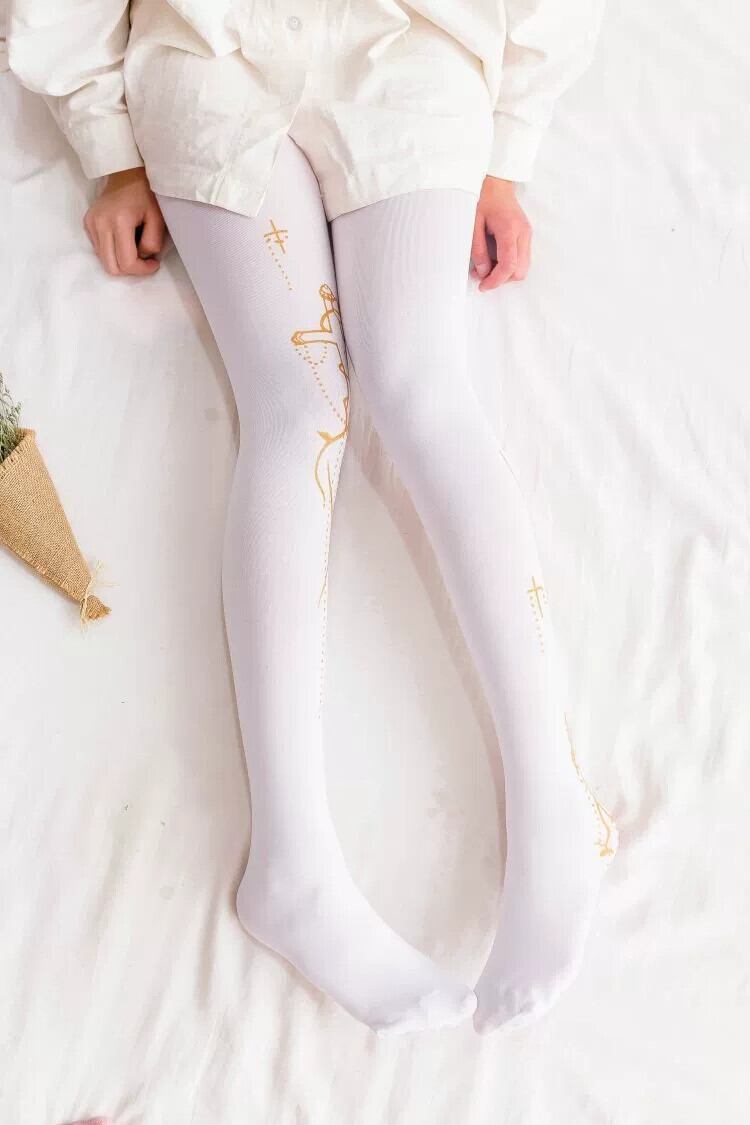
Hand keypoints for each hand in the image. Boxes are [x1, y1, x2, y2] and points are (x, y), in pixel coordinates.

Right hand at [83, 167, 165, 276]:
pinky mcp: (87, 223)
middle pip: (111, 268)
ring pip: (104, 261)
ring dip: (121, 262)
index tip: (154, 263)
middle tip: (144, 260)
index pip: (126, 263)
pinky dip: (113, 252)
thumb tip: (143, 257)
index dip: (142, 270)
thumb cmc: (145, 195)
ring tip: (134, 249)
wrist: (126, 175)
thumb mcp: (157, 218)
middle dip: (130, 270)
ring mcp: (91, 224)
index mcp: (119, 221)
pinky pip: (100, 250)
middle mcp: (100, 224)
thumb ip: (152, 242)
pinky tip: (123, 241)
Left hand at [470, 176, 531, 290]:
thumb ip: (478, 250)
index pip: (509, 265)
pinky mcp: (526, 236)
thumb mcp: (473, 224)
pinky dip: (510, 266)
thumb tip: (483, 273)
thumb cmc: (484, 199)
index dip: (496, 280)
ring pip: (523, 268)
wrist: (497, 184)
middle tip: (483, 277)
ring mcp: (527, 235)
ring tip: (486, 268)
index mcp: (509, 229)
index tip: (483, 286)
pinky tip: (494, 260)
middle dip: (502, 279)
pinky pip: (522, 259)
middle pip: (520, 271)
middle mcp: (523, 233)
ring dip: (506, 274)